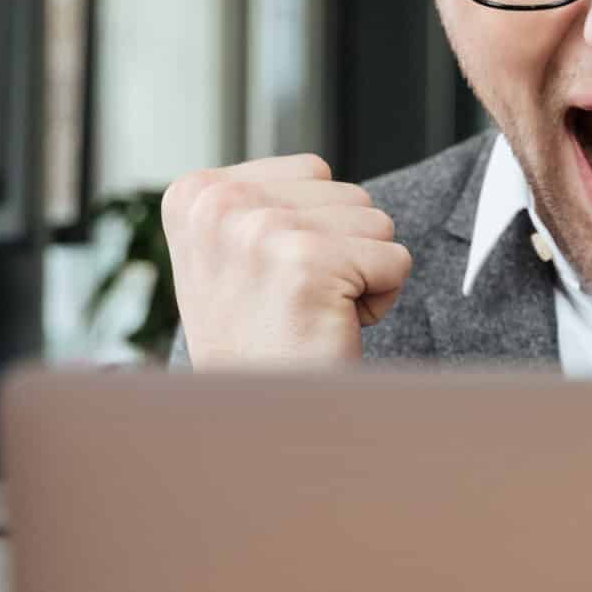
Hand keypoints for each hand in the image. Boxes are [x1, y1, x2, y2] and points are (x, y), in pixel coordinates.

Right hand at [162, 155, 412, 367]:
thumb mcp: (235, 256)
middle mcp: (219, 203)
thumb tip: (318, 171)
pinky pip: (396, 260)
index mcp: (196, 193)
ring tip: (313, 315)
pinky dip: (382, 301)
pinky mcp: (307, 262)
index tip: (272, 279)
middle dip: (343, 252)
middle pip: (349, 193)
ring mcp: (259, 230)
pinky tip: (333, 327)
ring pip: (377, 224)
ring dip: (362, 276)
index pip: (313, 171)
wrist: (262, 420)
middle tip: (296, 305)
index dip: (314, 231)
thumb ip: (264, 204)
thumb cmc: (259, 345)